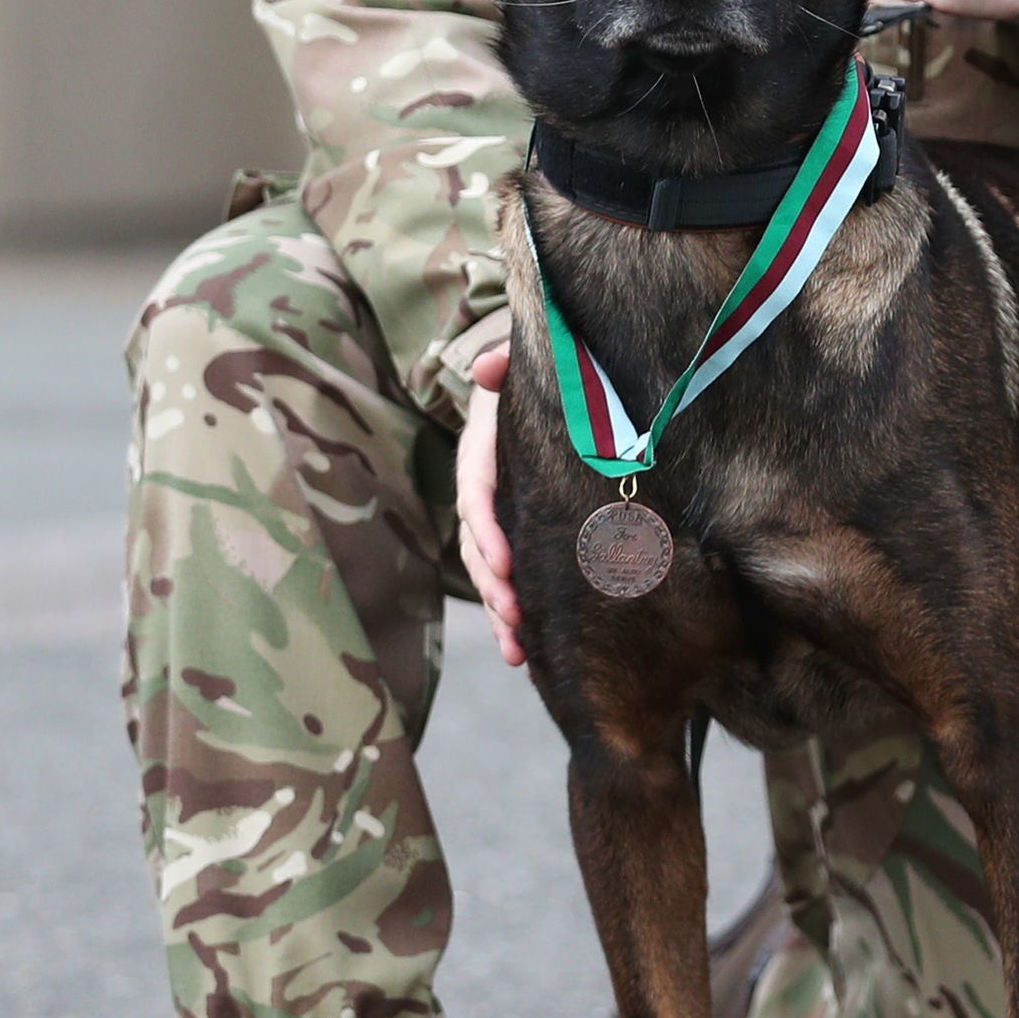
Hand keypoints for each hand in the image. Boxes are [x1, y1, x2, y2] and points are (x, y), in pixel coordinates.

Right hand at [456, 341, 523, 666]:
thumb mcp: (523, 366)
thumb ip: (504, 363)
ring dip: (499, 612)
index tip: (503, 563)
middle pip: (477, 544)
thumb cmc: (536, 379)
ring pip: (488, 572)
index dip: (486, 530)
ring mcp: (496, 519)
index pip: (477, 494)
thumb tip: (487, 368)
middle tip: (512, 615)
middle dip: (491, 584)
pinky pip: (508, 579)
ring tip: (516, 649)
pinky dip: (512, 615)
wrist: (541, 393)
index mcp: (482, 451)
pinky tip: (526, 653)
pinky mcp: (515, 536)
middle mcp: (482, 491)